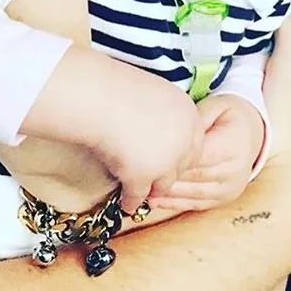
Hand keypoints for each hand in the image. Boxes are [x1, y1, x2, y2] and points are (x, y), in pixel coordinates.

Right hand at [91, 65, 203, 213]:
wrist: (97, 95)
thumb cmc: (117, 87)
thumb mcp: (152, 93)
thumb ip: (163, 112)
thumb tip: (157, 125)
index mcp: (188, 113)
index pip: (194, 143)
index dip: (177, 151)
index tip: (164, 154)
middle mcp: (183, 140)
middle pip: (181, 166)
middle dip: (166, 172)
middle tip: (153, 176)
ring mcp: (165, 161)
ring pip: (162, 185)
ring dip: (151, 189)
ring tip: (141, 193)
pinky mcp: (143, 176)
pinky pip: (138, 195)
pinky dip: (130, 200)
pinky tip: (125, 202)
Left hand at [148, 93, 263, 210]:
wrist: (253, 134)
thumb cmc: (230, 116)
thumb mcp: (216, 106)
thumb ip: (196, 118)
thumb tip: (174, 129)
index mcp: (232, 146)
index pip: (198, 157)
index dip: (174, 159)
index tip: (147, 156)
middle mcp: (234, 172)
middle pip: (193, 177)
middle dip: (165, 178)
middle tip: (136, 175)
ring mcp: (230, 188)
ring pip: (192, 194)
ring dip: (166, 194)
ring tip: (140, 190)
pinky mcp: (223, 199)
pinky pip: (196, 204)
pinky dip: (175, 203)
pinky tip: (155, 201)